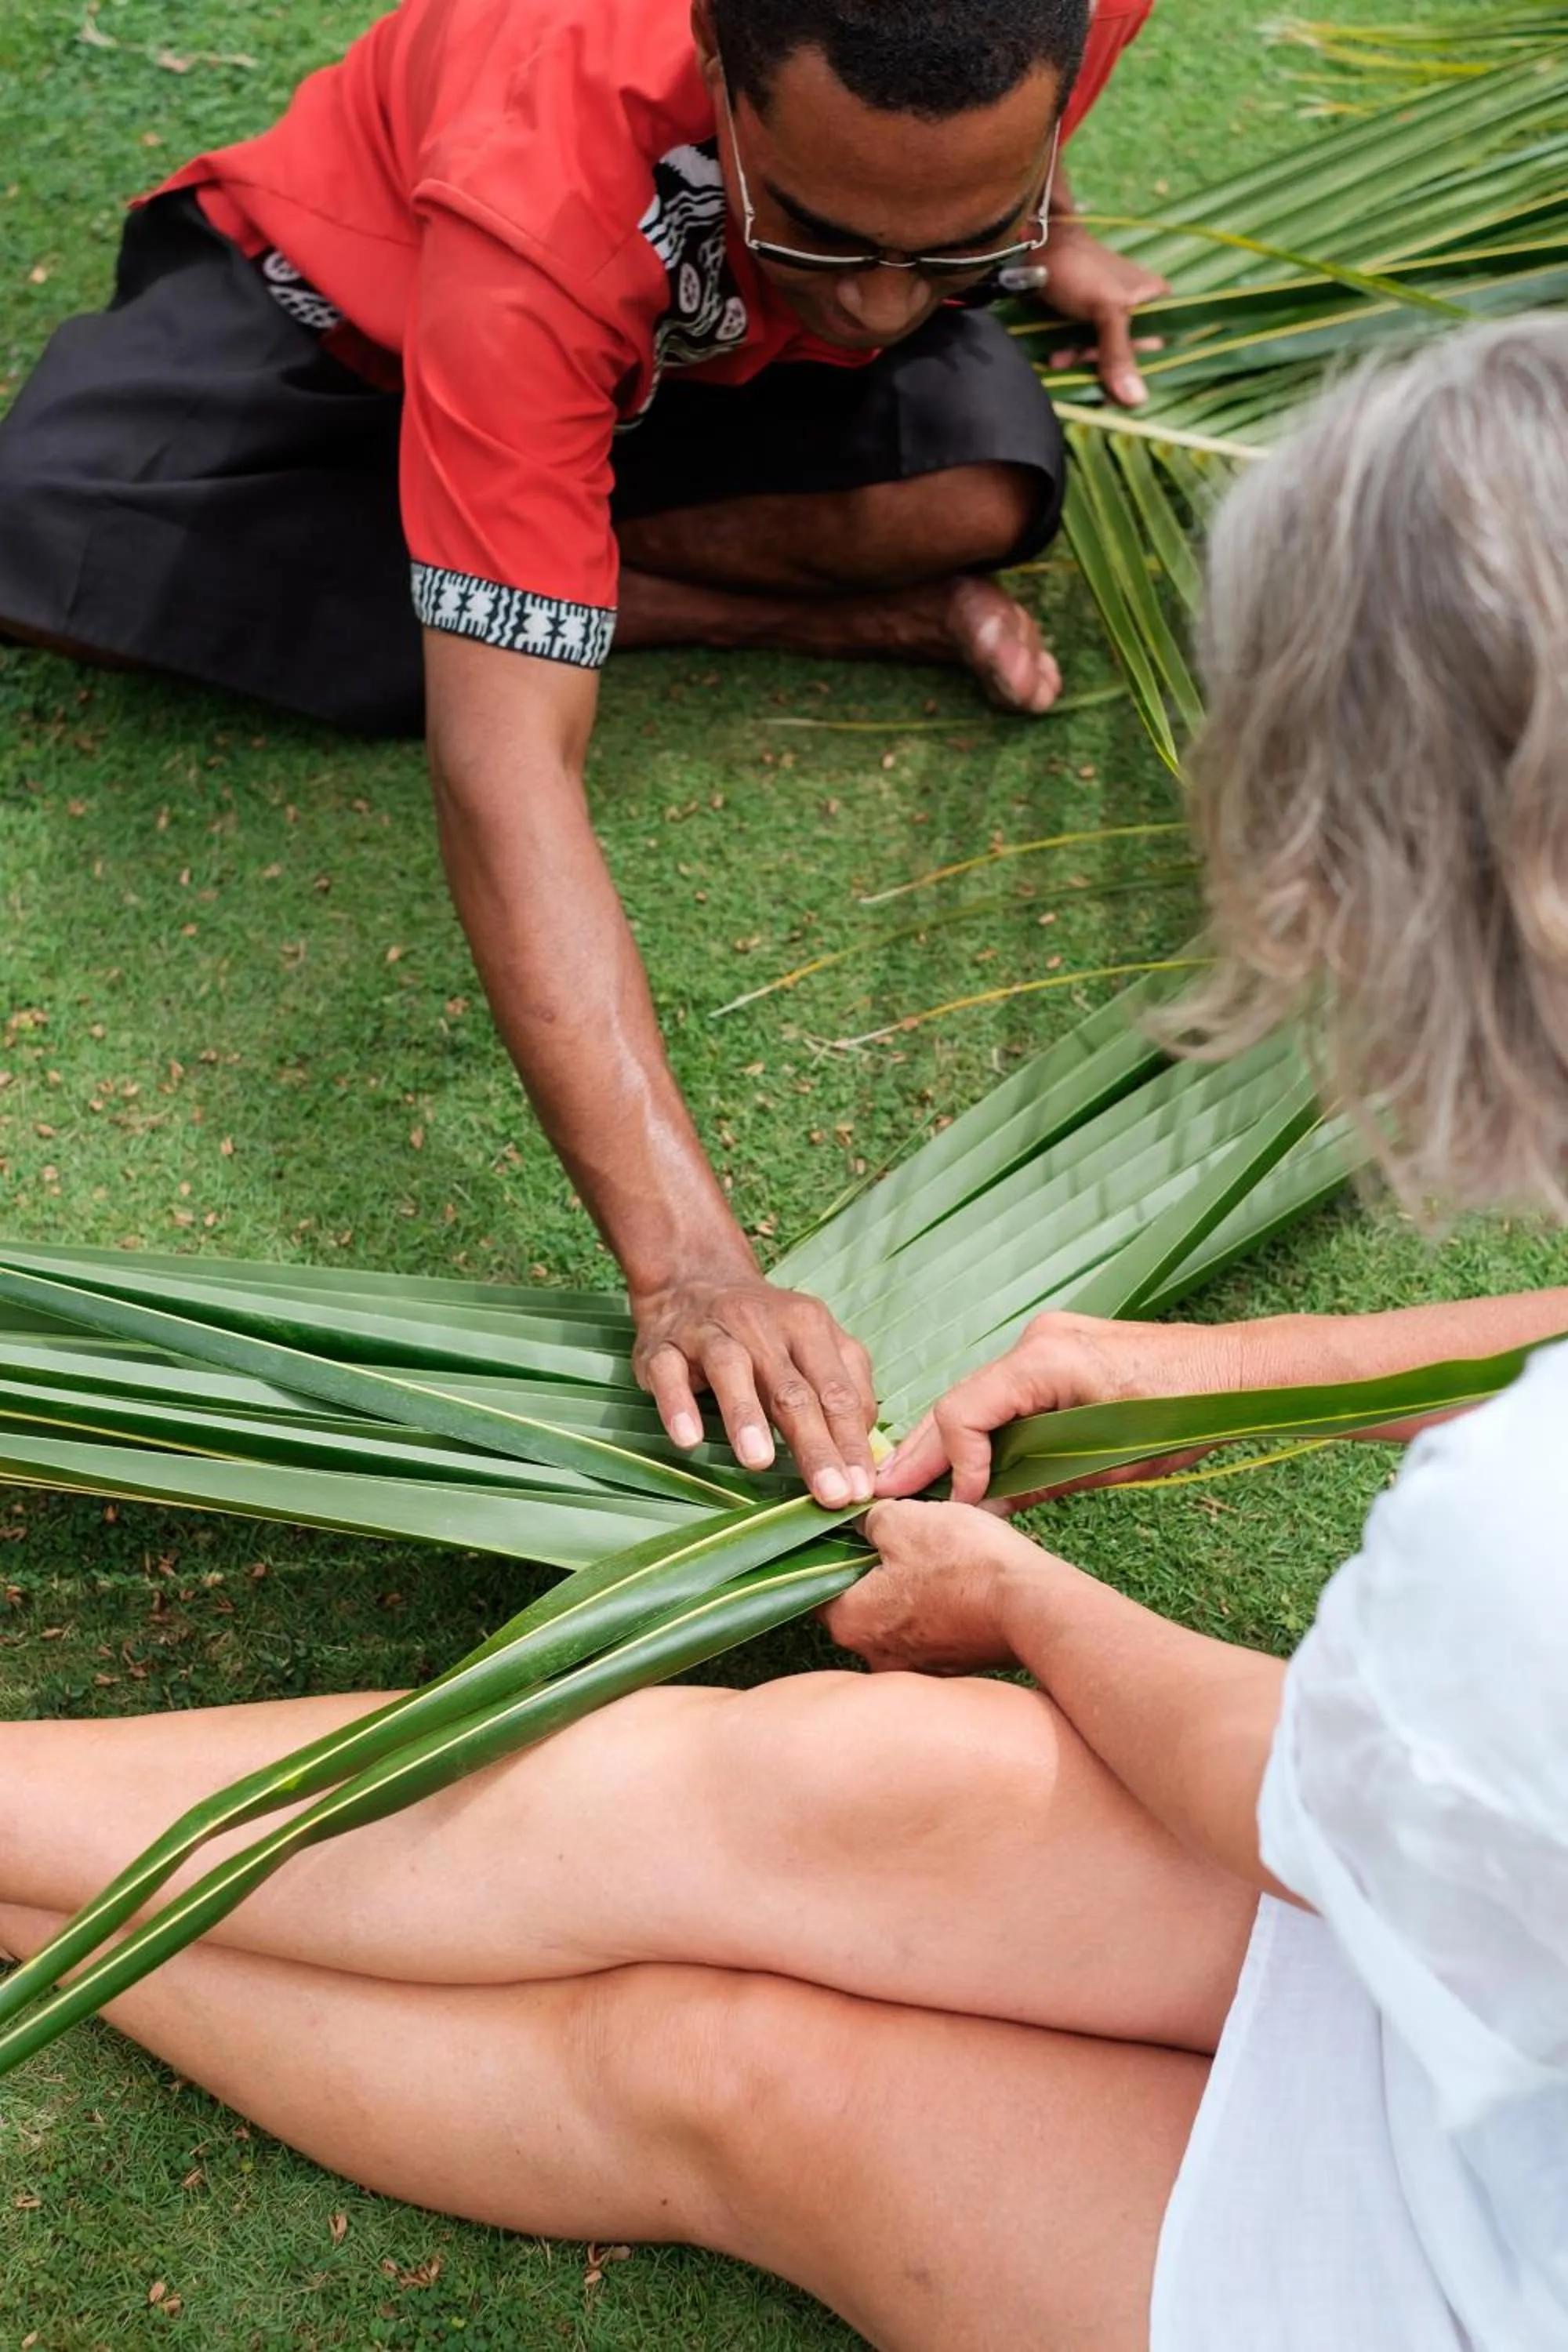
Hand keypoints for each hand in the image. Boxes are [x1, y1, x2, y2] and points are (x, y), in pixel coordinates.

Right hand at [632, 1271, 877, 1507]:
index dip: (850, 1442)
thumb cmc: (765, 1331)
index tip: (861, 1491)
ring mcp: (709, 1333)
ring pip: (730, 1371)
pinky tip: (688, 1438)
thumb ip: (847, 1387)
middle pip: (791, 1389)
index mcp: (808, 1325)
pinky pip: (669, 1375)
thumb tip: (866, 1448)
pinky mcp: (664, 1347)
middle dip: (814, 1444)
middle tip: (830, 1493)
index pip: (836, 1391)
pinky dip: (678, 1405)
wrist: (692, 1280)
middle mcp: (761, 1325)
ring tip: (759, 1462)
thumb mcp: (816, 1344)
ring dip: (745, 1415)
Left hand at [823, 1498, 1051, 1672]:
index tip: (855, 1531)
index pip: (819, 1588)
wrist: (1032, 1604)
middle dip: (878, 1571)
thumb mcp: (903, 1519)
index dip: (834, 1554)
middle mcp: (876, 1657)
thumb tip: (865, 1527)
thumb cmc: (963, 1562)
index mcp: (851, 1624)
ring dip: (913, 1589)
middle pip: (861, 1604)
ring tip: (940, 1557)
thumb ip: (869, 1521)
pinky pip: (934, 1630)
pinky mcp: (953, 1668)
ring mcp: (917, 1668)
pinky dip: (942, 1607)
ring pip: (900, 1617)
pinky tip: (962, 1581)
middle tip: (904, 1538)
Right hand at [876, 1312, 1247, 1502]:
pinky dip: (982, 1427)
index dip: (952, 1462)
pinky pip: (1006, 1393)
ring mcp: (1046, 1342)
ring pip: (979, 1396)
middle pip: (959, 1399)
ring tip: (908, 1481)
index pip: (964, 1410)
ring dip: (947, 1440)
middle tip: (881, 1490)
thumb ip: (1040, 1480)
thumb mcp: (1109, 1462)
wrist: (1234, 1372)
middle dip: (920, 1450)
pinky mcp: (1058, 1353)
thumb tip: (985, 1509)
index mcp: (1046, 1360)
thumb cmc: (1185, 1413)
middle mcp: (1036, 1341)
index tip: (961, 1504)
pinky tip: (962, 1460)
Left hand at [1037, 224, 1167, 406]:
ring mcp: (1108, 314)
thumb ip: (1119, 354)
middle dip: (1101, 366)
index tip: (1115, 388)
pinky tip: (1056, 357)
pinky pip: (1084, 348)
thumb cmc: (1079, 269)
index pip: (1157, 348)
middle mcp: (1136, 308)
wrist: (1035, 245)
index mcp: (1155, 299)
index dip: (1138, 370)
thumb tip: (1136, 401)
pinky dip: (1071, 355)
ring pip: (1103, 355)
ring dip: (1081, 363)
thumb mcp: (1106, 310)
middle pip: (1127, 356)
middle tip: (1078, 363)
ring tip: (1060, 360)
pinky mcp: (1084, 319)